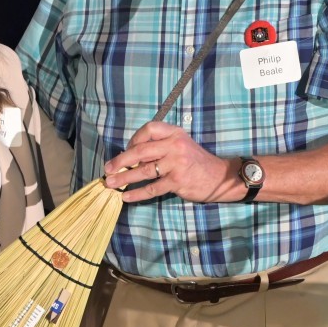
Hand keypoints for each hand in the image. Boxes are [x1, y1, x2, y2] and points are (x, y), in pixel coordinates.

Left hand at [102, 121, 239, 203]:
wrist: (219, 177)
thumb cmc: (195, 162)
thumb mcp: (180, 146)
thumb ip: (159, 148)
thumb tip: (130, 157)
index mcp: (175, 133)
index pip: (149, 129)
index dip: (134, 139)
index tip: (126, 150)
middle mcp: (175, 145)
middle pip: (141, 150)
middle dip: (120, 161)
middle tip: (108, 169)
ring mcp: (176, 163)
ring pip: (144, 170)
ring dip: (124, 178)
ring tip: (111, 184)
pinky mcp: (177, 181)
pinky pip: (152, 188)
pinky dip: (137, 193)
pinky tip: (127, 197)